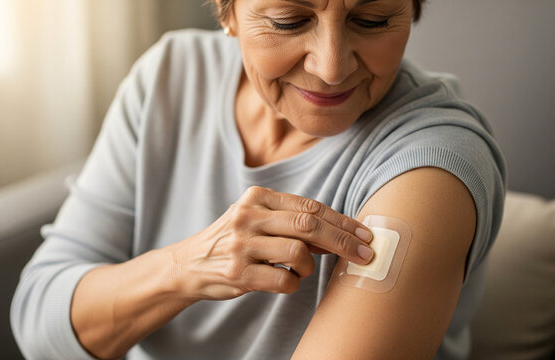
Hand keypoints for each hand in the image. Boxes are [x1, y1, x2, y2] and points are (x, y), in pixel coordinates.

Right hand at [167, 186, 373, 300]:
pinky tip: (284, 279)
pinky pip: (284, 280)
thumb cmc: (232, 240)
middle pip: (309, 225)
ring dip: (309, 266)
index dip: (342, 221)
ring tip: (301, 269)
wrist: (189, 264)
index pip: (309, 207)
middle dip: (344, 241)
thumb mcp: (256, 220)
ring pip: (298, 253)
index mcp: (257, 197)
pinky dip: (293, 283)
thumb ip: (291, 222)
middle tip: (365, 254)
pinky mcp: (238, 273)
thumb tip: (338, 234)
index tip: (364, 234)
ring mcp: (241, 245)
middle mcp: (248, 217)